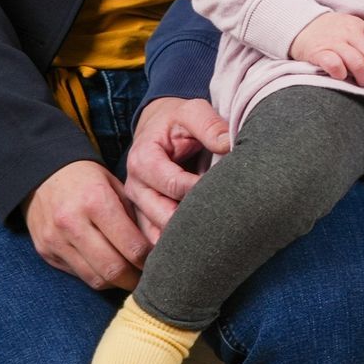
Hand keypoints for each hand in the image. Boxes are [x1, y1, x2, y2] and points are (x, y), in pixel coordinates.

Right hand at [20, 158, 148, 290]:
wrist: (43, 174)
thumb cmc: (88, 179)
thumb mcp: (116, 186)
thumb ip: (134, 216)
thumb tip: (156, 247)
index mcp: (96, 201)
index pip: (131, 246)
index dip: (149, 259)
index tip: (158, 261)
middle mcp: (73, 223)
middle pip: (113, 268)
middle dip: (134, 279)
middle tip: (146, 277)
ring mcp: (56, 240)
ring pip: (95, 279)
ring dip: (115, 282)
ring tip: (128, 276)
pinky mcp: (45, 251)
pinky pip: (78, 275)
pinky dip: (96, 276)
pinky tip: (105, 268)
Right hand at [120, 96, 231, 247]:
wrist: (157, 129)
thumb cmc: (177, 122)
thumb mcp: (191, 112)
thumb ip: (209, 125)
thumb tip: (229, 144)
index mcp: (143, 159)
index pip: (173, 184)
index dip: (201, 189)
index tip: (225, 190)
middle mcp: (135, 187)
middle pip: (163, 215)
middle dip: (193, 220)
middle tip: (224, 222)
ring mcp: (137, 207)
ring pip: (156, 235)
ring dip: (184, 240)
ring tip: (213, 240)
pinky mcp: (142, 220)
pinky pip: (154, 244)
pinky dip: (174, 250)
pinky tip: (198, 251)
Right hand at [289, 11, 363, 87]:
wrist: (299, 24)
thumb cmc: (330, 31)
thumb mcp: (351, 27)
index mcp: (360, 26)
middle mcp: (349, 32)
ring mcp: (334, 42)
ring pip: (357, 62)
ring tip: (362, 84)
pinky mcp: (318, 52)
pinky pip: (335, 65)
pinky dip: (341, 74)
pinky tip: (342, 77)